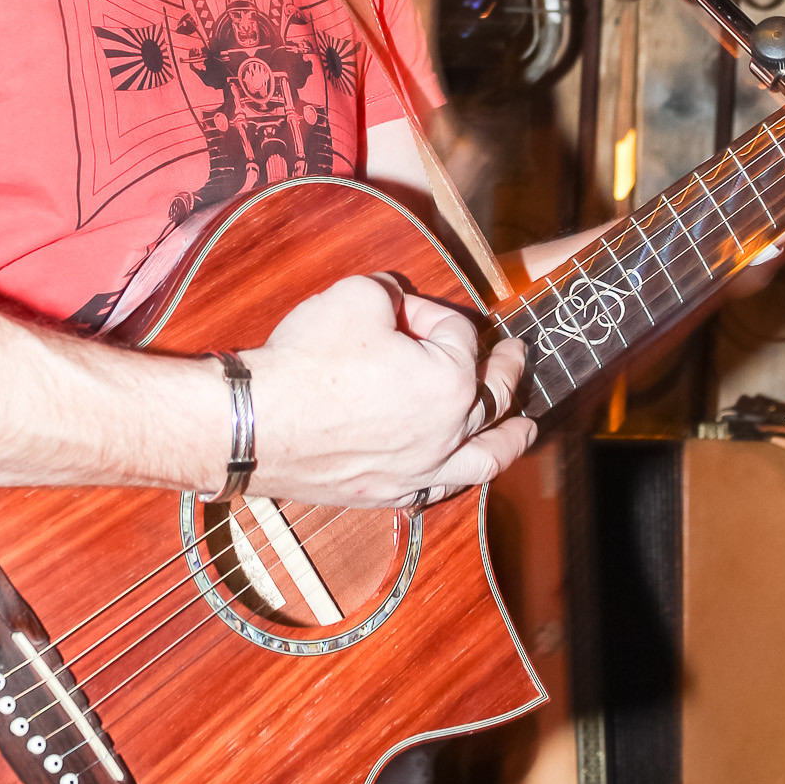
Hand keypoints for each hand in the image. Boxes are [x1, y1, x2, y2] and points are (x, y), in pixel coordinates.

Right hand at [243, 273, 533, 507]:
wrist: (258, 423)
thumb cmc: (307, 362)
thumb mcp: (354, 296)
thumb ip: (390, 291)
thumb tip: (395, 299)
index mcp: (451, 381)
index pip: (457, 334)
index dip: (430, 313)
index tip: (403, 309)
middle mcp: (448, 432)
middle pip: (492, 396)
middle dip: (504, 369)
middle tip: (515, 355)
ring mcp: (422, 469)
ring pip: (485, 459)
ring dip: (510, 439)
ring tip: (526, 429)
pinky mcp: (391, 492)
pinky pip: (442, 487)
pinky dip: (459, 475)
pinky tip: (459, 469)